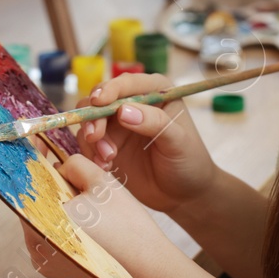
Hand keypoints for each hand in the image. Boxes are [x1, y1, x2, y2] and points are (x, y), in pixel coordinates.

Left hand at [22, 154, 184, 277]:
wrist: (149, 272)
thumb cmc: (127, 226)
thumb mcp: (101, 181)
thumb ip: (73, 164)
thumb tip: (60, 166)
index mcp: (41, 219)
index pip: (26, 180)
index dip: (32, 157)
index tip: (35, 141)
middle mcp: (34, 244)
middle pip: (33, 201)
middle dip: (47, 182)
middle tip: (65, 168)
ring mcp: (43, 261)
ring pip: (41, 219)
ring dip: (54, 204)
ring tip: (81, 197)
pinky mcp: (54, 271)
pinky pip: (49, 238)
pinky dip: (60, 224)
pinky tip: (83, 219)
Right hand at [75, 73, 215, 214]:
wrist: (184, 194)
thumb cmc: (190, 161)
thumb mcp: (178, 141)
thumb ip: (154, 122)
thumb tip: (123, 111)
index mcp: (155, 92)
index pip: (128, 83)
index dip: (110, 89)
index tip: (99, 101)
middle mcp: (133, 104)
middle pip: (101, 99)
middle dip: (94, 116)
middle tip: (94, 136)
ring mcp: (118, 125)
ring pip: (90, 120)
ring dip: (93, 139)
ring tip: (108, 159)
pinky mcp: (108, 144)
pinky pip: (88, 143)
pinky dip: (91, 153)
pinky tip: (106, 166)